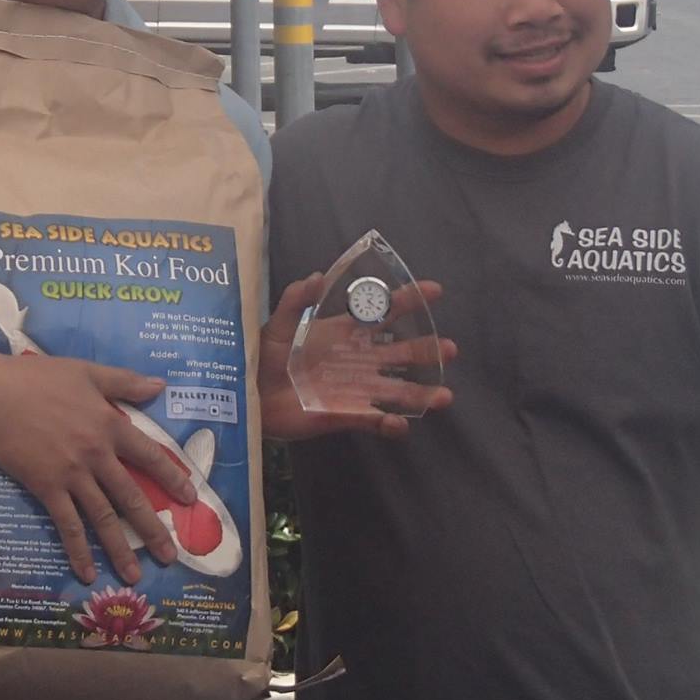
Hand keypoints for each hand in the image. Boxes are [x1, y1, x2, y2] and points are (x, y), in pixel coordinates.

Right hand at [0, 350, 197, 584]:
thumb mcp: (87, 371)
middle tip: (170, 556)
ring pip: (103, 518)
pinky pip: (67, 525)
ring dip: (120, 549)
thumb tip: (162, 387)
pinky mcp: (46, 487)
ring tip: (135, 576)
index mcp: (110, 424)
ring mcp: (72, 474)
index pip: (150, 456)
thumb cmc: (37, 378)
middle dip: (153, 529)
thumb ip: (125, 381)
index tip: (190, 499)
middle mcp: (97, 454)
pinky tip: (87, 573)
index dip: (172, 478)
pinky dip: (78, 551)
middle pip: (131, 497)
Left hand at [259, 272, 455, 441]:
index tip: (434, 291)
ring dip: (421, 393)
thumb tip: (318, 275)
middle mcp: (357, 360)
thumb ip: (296, 299)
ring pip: (396, 391)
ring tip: (444, 396)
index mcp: (344, 332)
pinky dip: (389, 424)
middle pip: (400, 354)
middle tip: (449, 348)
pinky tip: (401, 424)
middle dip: (425, 350)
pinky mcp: (345, 415)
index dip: (408, 300)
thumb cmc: (264, 355)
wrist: (250, 394)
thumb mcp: (277, 323)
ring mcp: (354, 389)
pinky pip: (373, 420)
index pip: (382, 313)